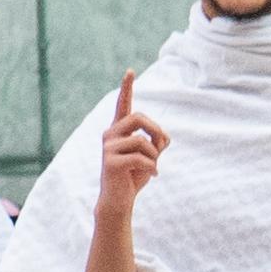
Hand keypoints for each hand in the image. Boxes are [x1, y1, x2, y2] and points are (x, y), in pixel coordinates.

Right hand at [93, 74, 165, 221]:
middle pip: (140, 118)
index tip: (131, 71)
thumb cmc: (134, 176)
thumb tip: (162, 137)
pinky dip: (153, 168)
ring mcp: (108, 148)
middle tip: (161, 147)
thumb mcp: (151, 155)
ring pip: (143, 141)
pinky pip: (142, 159)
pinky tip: (152, 176)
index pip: (122, 105)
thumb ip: (157, 141)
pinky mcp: (110, 162)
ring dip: (155, 156)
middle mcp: (110, 135)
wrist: (119, 200)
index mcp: (118, 130)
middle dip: (157, 131)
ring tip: (152, 168)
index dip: (127, 88)